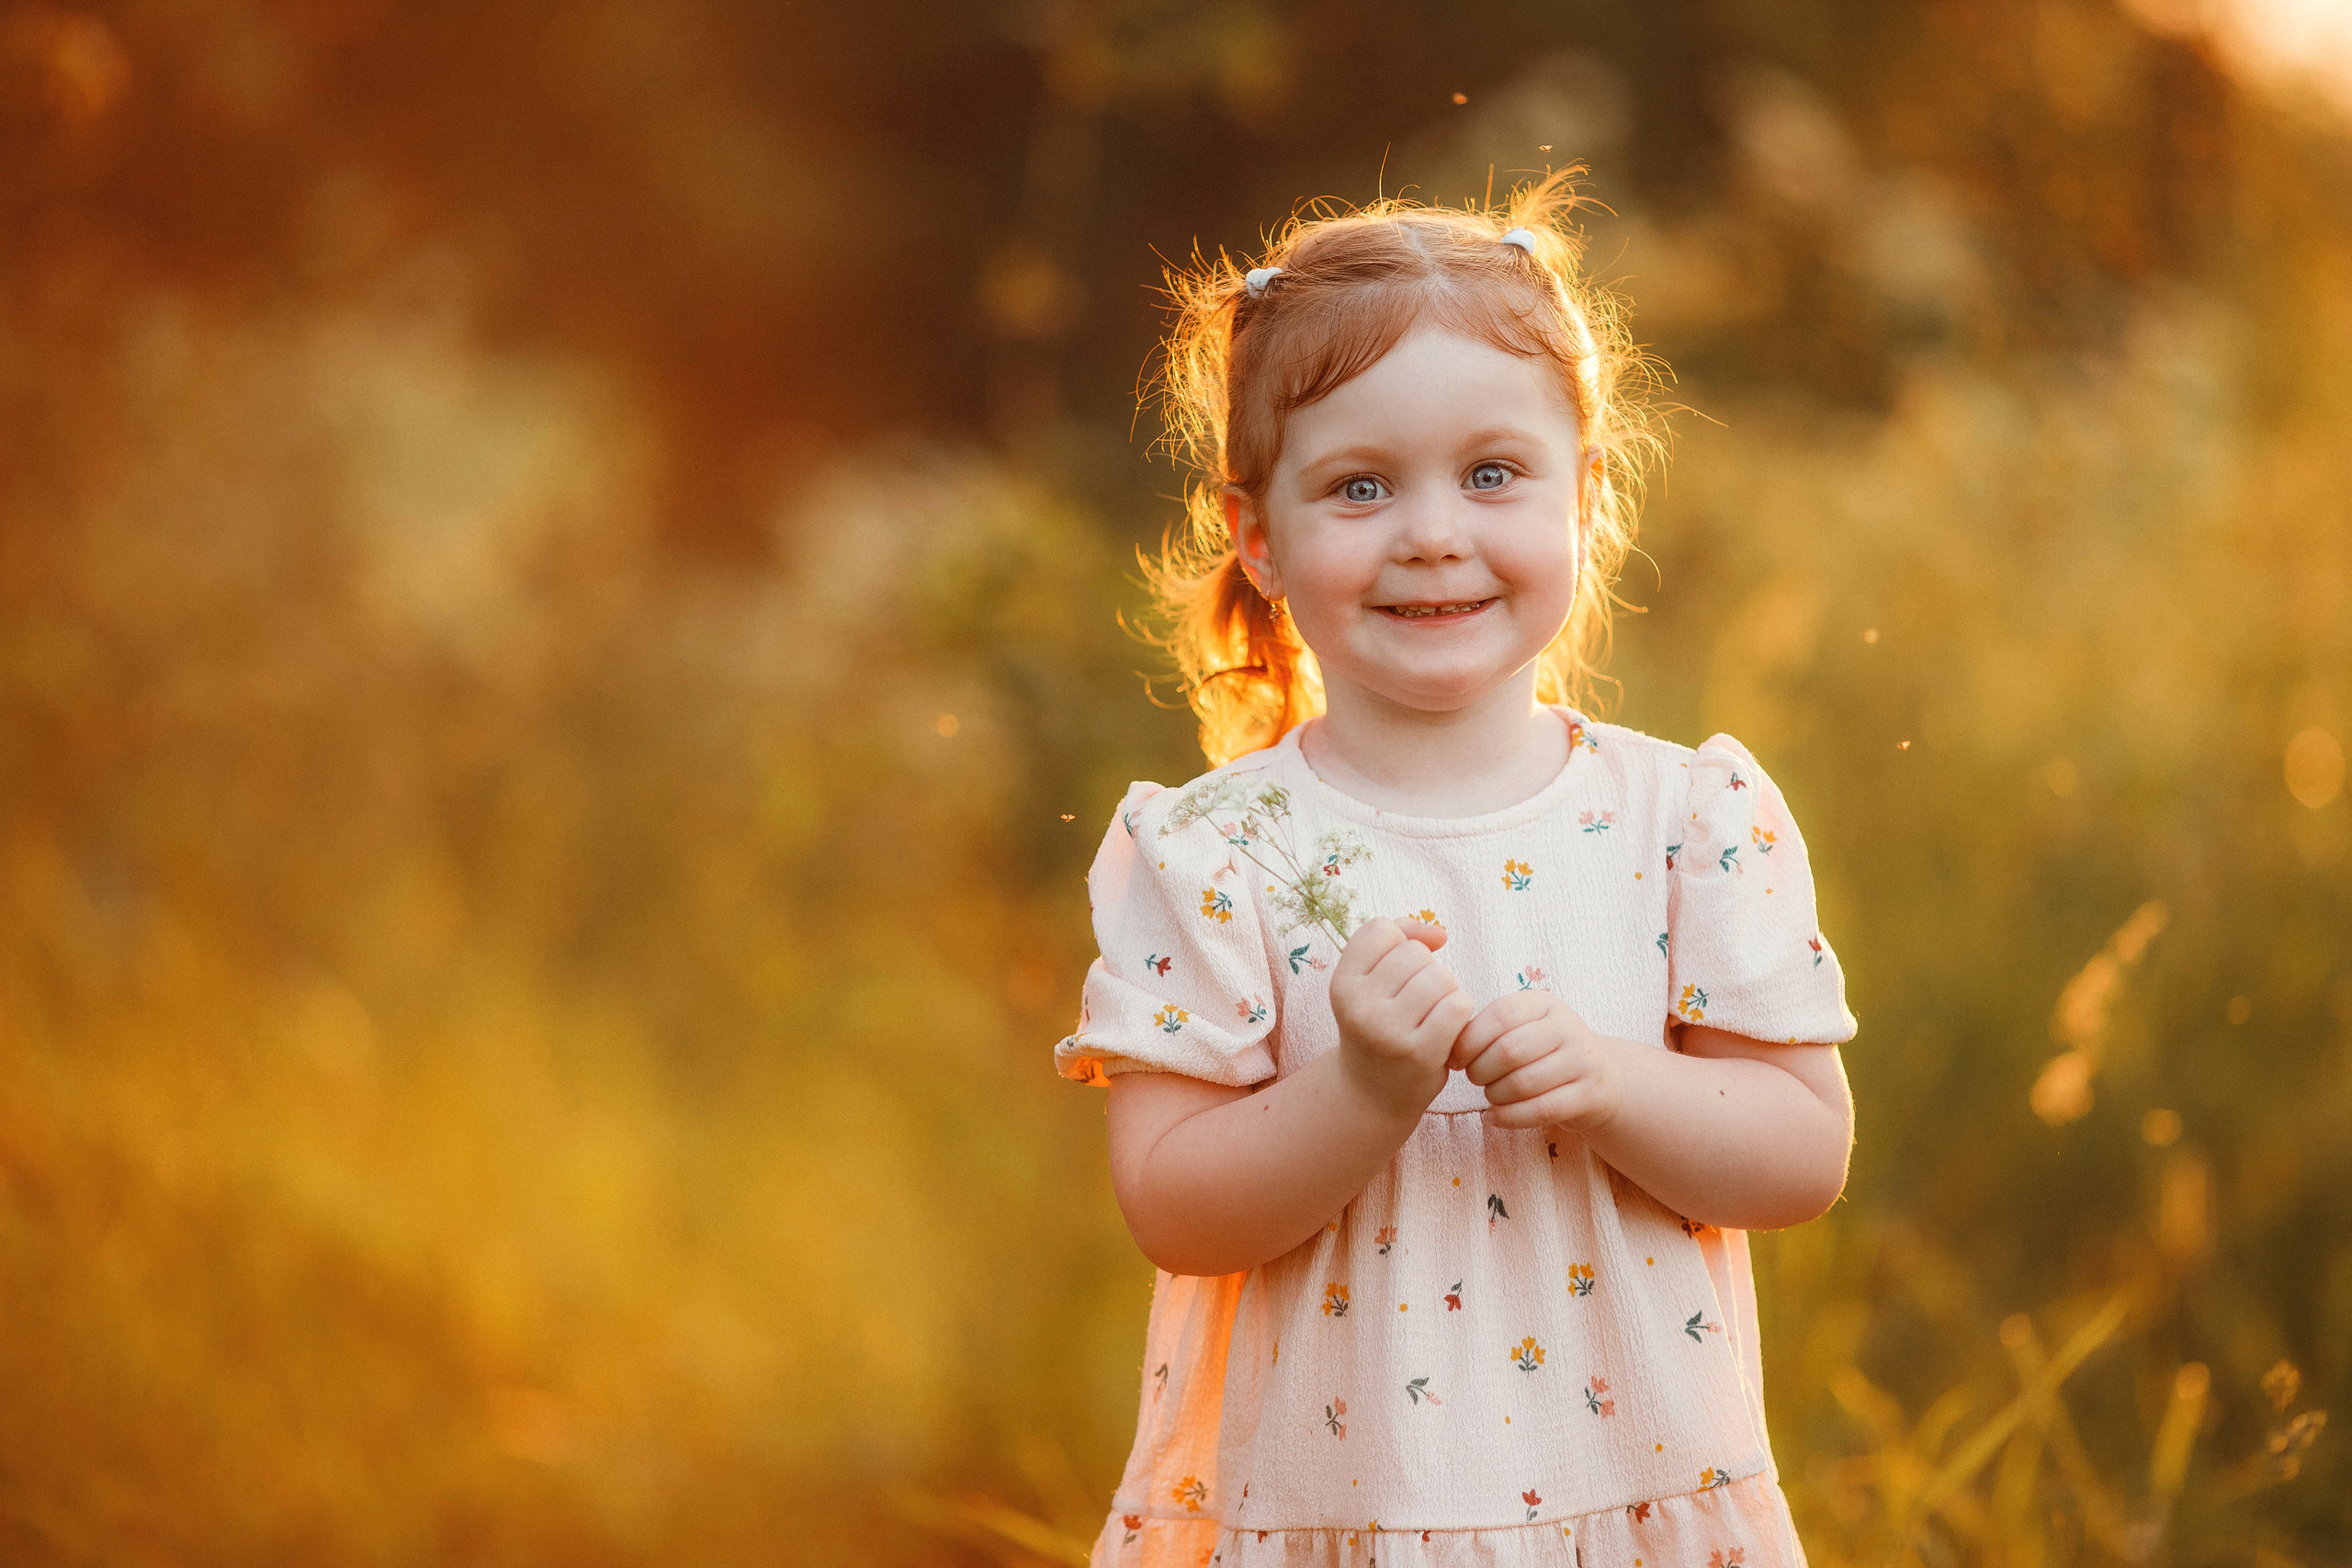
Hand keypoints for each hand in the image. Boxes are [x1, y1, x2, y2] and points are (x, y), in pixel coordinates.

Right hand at [1327, 918, 1471, 1117]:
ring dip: (1446, 991)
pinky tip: (1446, 1027)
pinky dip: (1460, 1011)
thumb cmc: (1378, 1024)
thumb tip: (1441, 934)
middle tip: (1414, 1001)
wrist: (1371, 1092)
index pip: (1382, 930)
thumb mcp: (1370, 980)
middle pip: (1416, 953)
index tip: (1394, 973)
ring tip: (1430, 1014)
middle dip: (1425, 970)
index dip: (1399, 944)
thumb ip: (1401, 938)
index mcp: (1341, 983)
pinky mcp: (1420, 1052)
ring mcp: (1388, 1031)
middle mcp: (1359, 1007)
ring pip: (1441, 977)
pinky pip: (1458, 1005)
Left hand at [1452, 988, 1621, 1130]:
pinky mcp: (1591, 1095)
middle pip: (1509, 1051)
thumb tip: (1448, 1045)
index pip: (1500, 1015)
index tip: (1456, 1059)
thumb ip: (1489, 1029)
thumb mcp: (1523, 1028)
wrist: (1603, 1078)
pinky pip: (1542, 1110)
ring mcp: (1583, 1061)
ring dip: (1495, 1095)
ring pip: (1524, 1083)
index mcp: (1545, 1003)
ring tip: (1490, 1095)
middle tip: (1474, 1079)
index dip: (1470, 1039)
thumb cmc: (1544, 1052)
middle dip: (1481, 1070)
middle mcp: (1568, 1027)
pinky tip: (1495, 1118)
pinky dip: (1510, 1117)